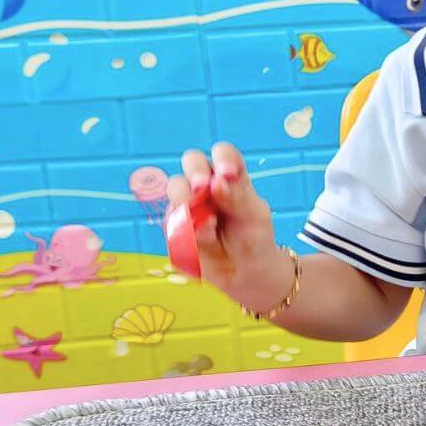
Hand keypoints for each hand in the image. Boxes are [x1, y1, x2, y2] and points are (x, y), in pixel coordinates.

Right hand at [167, 142, 292, 312]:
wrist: (243, 272)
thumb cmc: (253, 237)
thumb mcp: (255, 216)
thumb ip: (238, 197)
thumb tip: (217, 181)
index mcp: (230, 176)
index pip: (224, 153)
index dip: (223, 157)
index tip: (227, 172)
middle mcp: (206, 183)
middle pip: (192, 160)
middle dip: (195, 170)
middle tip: (202, 186)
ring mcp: (188, 201)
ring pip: (176, 186)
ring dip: (187, 199)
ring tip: (208, 222)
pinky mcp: (175, 223)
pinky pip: (171, 217)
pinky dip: (185, 226)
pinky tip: (202, 238)